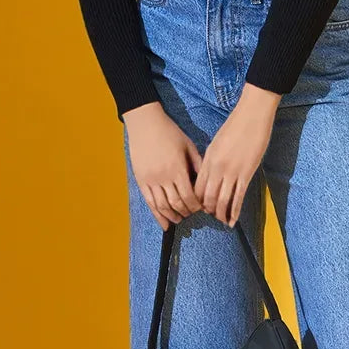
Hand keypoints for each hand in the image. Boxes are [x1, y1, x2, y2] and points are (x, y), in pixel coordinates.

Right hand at [123, 102, 204, 231]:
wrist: (145, 124)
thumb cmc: (170, 133)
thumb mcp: (189, 147)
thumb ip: (199, 165)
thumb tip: (208, 182)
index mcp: (178, 169)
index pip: (189, 196)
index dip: (196, 206)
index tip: (202, 208)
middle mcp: (164, 177)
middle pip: (177, 204)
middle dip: (186, 212)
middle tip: (192, 214)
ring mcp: (151, 180)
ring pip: (162, 206)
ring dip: (172, 216)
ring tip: (179, 220)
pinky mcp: (141, 180)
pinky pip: (149, 202)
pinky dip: (157, 215)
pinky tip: (164, 224)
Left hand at [194, 84, 280, 225]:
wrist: (252, 115)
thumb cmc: (235, 126)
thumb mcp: (216, 143)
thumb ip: (211, 160)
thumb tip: (209, 175)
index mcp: (208, 160)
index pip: (197, 187)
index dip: (196, 201)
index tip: (199, 207)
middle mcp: (217, 168)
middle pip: (207, 197)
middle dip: (207, 210)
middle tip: (210, 216)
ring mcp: (232, 172)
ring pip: (221, 201)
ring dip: (220, 214)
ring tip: (221, 221)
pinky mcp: (247, 173)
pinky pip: (238, 197)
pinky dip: (235, 212)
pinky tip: (233, 221)